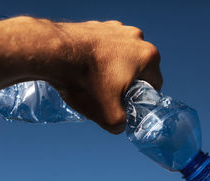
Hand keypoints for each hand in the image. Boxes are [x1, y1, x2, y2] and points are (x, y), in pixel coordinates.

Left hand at [47, 20, 162, 133]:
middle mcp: (135, 37)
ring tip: (93, 80)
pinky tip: (84, 67)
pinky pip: (103, 46)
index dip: (141, 97)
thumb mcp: (108, 114)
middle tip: (108, 94)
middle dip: (126, 82)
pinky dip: (97, 56)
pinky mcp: (98, 25)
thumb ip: (120, 124)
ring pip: (120, 56)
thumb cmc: (85, 81)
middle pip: (137, 68)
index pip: (154, 83)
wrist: (55, 54)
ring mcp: (115, 28)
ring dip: (112, 68)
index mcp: (147, 56)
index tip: (127, 103)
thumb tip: (120, 126)